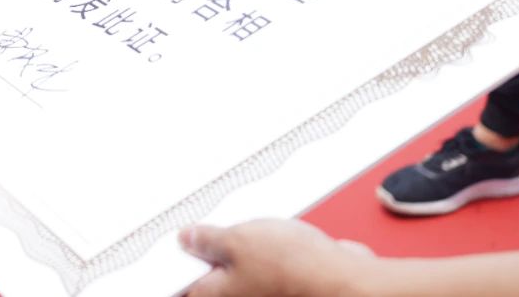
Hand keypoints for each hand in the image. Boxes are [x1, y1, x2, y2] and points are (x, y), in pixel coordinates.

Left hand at [180, 220, 374, 296]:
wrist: (346, 282)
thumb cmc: (295, 270)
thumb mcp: (237, 239)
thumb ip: (206, 239)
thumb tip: (187, 238)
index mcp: (213, 295)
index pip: (181, 286)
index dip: (172, 265)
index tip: (172, 245)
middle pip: (209, 278)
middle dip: (206, 251)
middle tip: (207, 228)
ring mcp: (261, 295)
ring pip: (238, 271)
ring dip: (239, 249)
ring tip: (246, 230)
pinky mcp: (284, 287)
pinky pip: (264, 268)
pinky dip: (265, 251)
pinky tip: (272, 235)